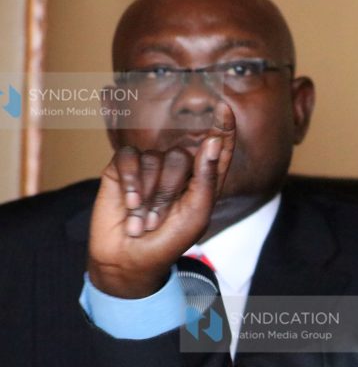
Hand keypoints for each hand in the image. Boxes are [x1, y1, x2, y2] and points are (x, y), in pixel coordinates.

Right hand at [87, 103, 235, 297]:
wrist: (129, 259)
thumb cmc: (169, 241)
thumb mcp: (196, 214)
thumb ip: (207, 178)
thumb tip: (213, 142)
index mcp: (203, 180)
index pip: (216, 148)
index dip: (222, 128)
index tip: (224, 108)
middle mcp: (178, 169)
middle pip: (181, 155)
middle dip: (169, 190)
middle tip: (160, 219)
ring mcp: (150, 167)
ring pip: (155, 157)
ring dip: (149, 193)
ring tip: (144, 219)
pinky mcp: (123, 168)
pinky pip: (129, 157)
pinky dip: (131, 181)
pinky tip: (131, 203)